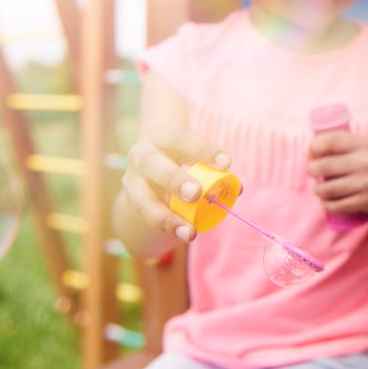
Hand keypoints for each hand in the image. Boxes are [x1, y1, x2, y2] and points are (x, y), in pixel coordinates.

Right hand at [123, 124, 231, 242]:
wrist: (151, 161)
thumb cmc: (181, 154)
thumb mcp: (195, 153)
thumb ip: (214, 168)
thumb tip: (237, 188)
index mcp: (160, 135)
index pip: (181, 137)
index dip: (203, 149)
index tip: (226, 163)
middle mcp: (141, 154)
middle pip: (152, 164)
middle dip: (174, 180)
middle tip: (197, 194)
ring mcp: (131, 179)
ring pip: (142, 200)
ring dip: (166, 217)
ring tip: (190, 231)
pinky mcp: (131, 201)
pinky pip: (145, 217)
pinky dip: (166, 226)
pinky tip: (183, 233)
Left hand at [308, 132, 367, 212]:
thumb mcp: (366, 147)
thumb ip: (343, 146)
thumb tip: (310, 152)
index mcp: (365, 145)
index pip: (331, 141)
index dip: (314, 147)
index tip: (310, 153)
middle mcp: (366, 162)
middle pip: (324, 166)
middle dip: (312, 169)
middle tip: (313, 172)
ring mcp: (366, 183)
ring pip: (327, 188)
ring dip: (318, 189)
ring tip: (320, 188)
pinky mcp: (367, 201)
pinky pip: (336, 206)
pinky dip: (326, 205)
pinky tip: (327, 201)